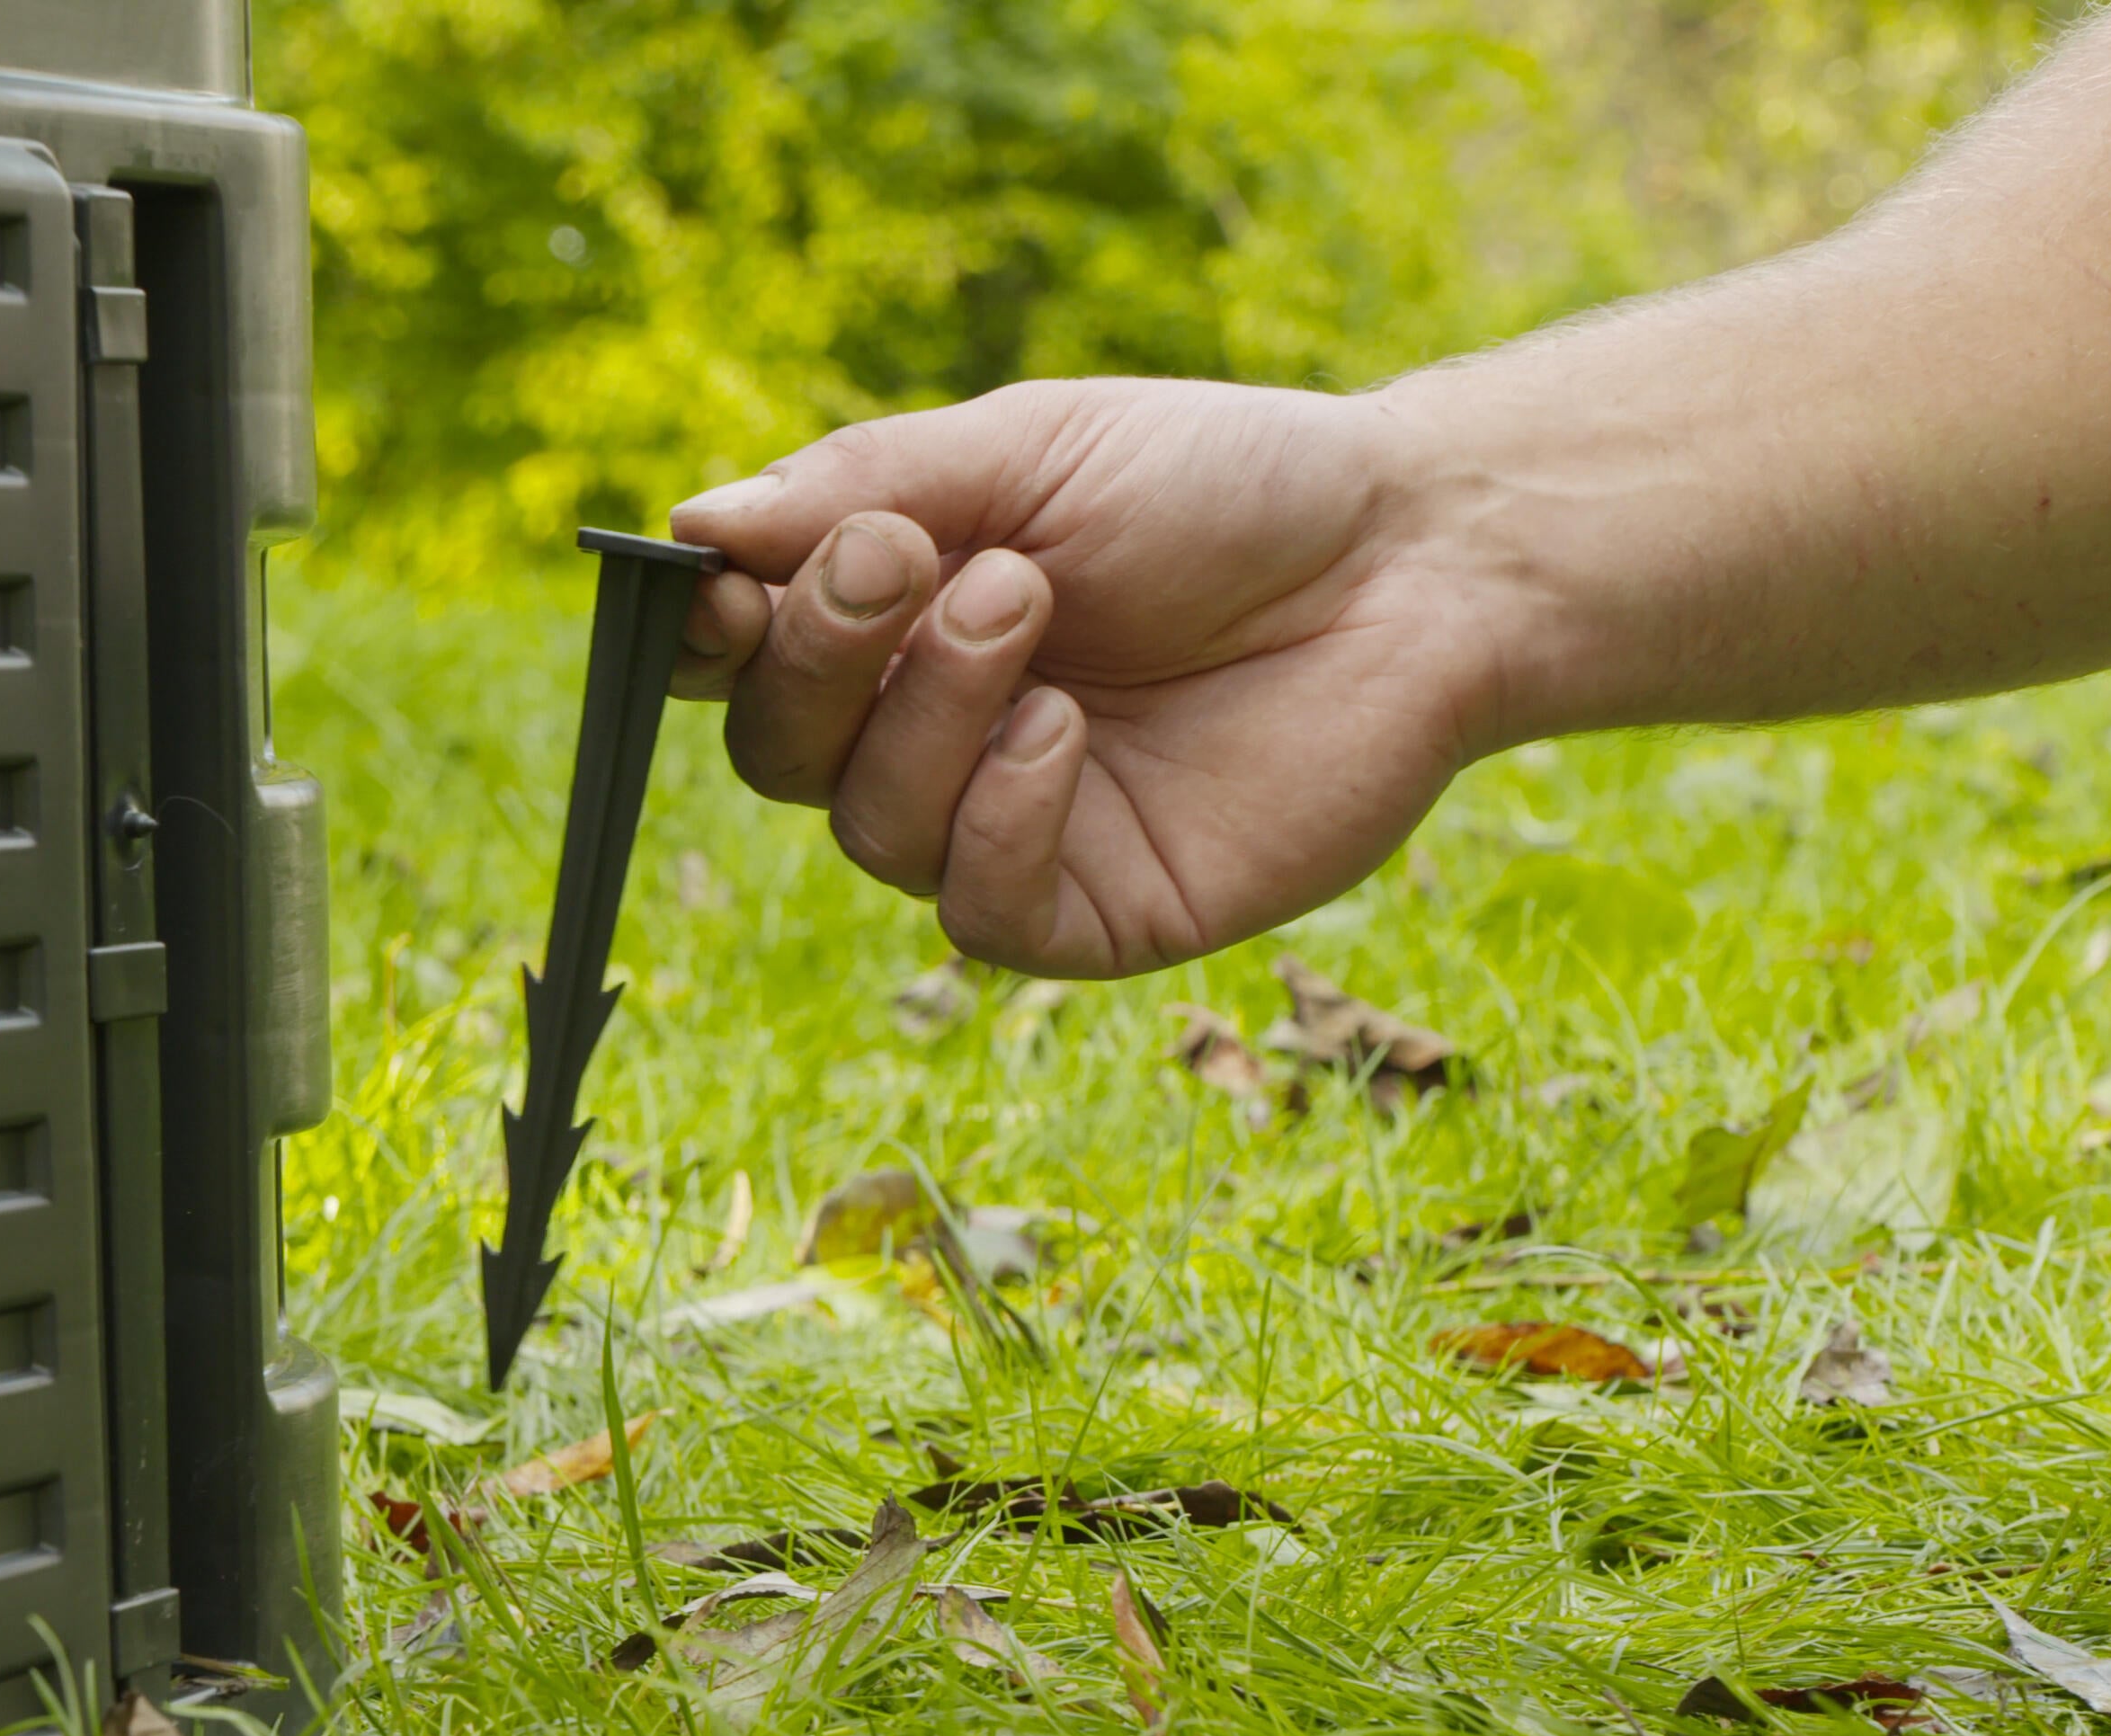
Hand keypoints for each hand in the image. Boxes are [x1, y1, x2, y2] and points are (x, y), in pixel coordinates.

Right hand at [669, 378, 1501, 978]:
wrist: (1414, 560)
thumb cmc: (1227, 489)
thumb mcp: (1033, 447)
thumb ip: (865, 484)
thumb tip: (696, 530)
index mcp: (900, 619)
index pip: (743, 658)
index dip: (710, 634)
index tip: (726, 587)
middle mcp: (933, 732)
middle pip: (775, 748)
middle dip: (817, 654)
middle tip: (903, 559)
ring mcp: (1009, 827)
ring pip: (866, 826)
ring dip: (925, 710)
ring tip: (1030, 606)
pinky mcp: (1097, 912)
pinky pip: (977, 907)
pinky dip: (997, 814)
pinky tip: (1066, 729)